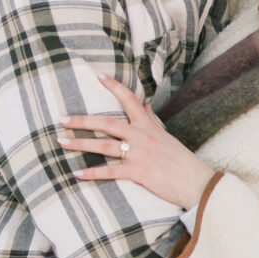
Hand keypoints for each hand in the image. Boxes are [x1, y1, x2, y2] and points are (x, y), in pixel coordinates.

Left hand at [59, 76, 214, 210]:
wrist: (197, 182)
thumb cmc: (180, 160)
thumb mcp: (166, 135)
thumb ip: (151, 120)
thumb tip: (145, 104)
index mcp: (148, 125)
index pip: (130, 100)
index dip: (113, 87)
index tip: (97, 76)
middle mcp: (142, 136)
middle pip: (107, 123)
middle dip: (82, 121)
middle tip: (61, 118)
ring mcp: (139, 154)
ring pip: (104, 146)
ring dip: (80, 144)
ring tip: (61, 142)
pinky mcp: (139, 172)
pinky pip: (111, 171)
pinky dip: (93, 173)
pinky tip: (77, 174)